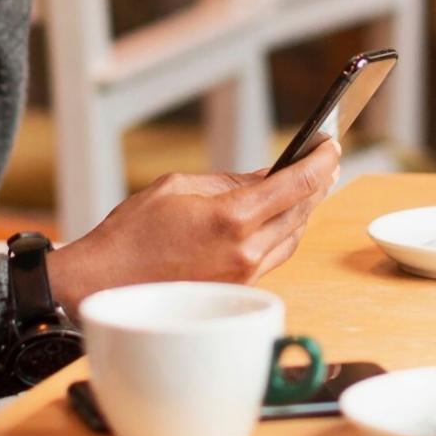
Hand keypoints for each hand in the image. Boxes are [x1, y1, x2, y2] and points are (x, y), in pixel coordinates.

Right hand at [50, 140, 340, 314]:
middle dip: (317, 184)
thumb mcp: (177, 188)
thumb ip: (227, 181)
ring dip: (303, 210)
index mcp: (231, 218)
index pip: (295, 185)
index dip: (320, 162)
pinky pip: (273, 255)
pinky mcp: (237, 289)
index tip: (331, 146)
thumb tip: (266, 177)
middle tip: (327, 161)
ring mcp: (243, 274)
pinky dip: (282, 232)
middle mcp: (245, 250)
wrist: (104, 284)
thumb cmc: (131, 234)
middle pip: (302, 212)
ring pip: (291, 236)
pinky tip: (279, 217)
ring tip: (308, 186)